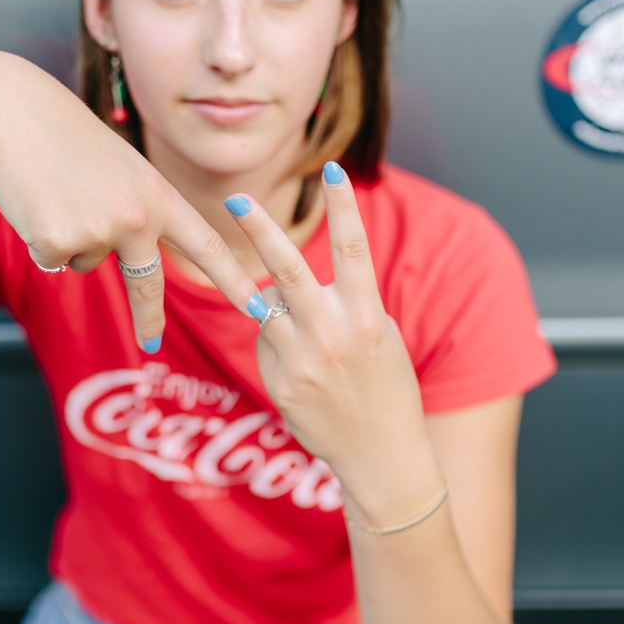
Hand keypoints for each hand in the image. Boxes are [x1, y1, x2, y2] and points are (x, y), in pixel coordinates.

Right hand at [0, 55, 263, 350]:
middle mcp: (137, 217)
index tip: (258, 308)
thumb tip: (127, 257)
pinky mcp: (58, 244)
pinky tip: (34, 201)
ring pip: (87, 261)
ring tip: (55, 191)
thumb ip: (135, 206)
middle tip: (150, 341)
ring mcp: (99, 232)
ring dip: (70, 237)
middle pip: (148, 282)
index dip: (233, 281)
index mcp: (158, 194)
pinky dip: (40, 237)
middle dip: (147, 317)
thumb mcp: (118, 166)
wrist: (7, 113)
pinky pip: (53, 259)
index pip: (206, 245)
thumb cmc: (59, 133)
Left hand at [225, 162, 442, 523]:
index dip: (343, 206)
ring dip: (272, 299)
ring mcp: (301, 361)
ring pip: (268, 305)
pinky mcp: (279, 383)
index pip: (355, 249)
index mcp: (367, 317)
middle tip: (238, 199)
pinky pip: (266, 341)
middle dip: (262, 230)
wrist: (381, 456)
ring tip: (306, 327)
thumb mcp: (378, 335)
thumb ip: (343, 303)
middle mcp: (332, 335)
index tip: (334, 167)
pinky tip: (305, 370)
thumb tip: (287, 281)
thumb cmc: (385, 387)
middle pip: (289, 270)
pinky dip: (278, 341)